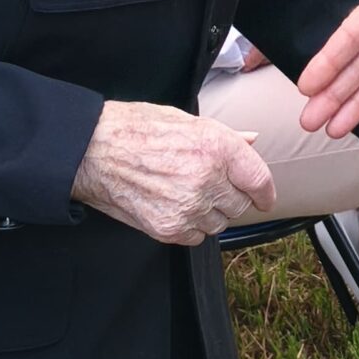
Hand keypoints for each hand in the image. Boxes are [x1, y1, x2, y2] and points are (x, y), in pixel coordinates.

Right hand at [71, 100, 274, 243]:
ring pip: (219, 224)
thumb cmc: (137, 129)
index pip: (259, 180)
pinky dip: (189, 227)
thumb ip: (226, 137)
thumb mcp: (187, 121)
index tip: (264, 198)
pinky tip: (172, 206)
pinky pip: (195, 237)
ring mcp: (188, 207)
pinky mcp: (168, 228)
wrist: (93, 151)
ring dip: (210, 214)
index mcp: (217, 147)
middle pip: (239, 205)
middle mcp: (207, 179)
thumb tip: (252, 141)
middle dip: (230, 198)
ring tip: (185, 193)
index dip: (265, 192)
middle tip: (210, 186)